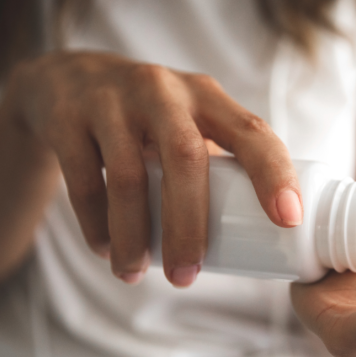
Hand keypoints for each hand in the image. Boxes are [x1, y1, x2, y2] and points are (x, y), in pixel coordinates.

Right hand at [5, 51, 300, 285]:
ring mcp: (112, 100)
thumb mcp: (190, 121)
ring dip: (135, 237)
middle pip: (186, 159)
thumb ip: (220, 162)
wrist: (68, 79)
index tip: (288, 222)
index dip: (275, 175)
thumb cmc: (151, 117)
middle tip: (186, 277)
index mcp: (207, 97)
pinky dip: (96, 225)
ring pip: (128, 178)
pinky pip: (85, 182)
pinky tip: (105, 250)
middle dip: (189, 227)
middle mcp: (164, 91)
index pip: (253, 132)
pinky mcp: (67, 118)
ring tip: (136, 273)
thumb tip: (261, 238)